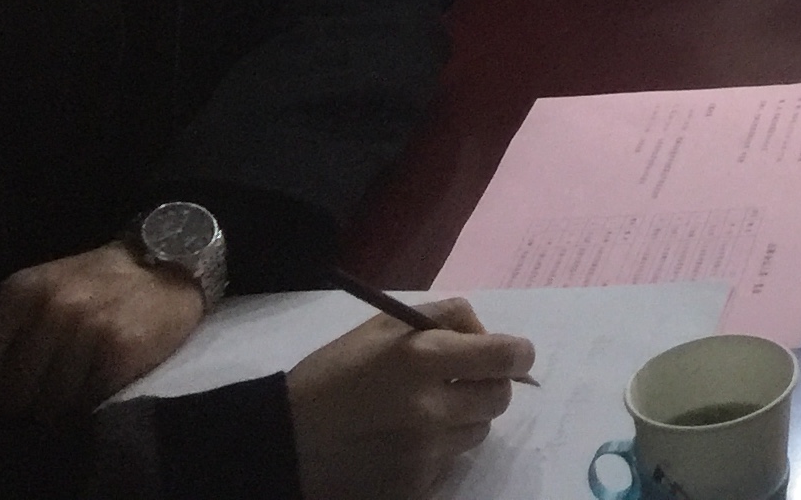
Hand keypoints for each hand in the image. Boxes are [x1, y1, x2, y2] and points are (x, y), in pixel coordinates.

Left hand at [0, 244, 201, 415]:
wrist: (171, 265)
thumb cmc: (92, 287)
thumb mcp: (33, 297)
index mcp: (17, 293)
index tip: (0, 396)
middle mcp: (51, 306)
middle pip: (11, 398)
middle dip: (25, 402)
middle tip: (47, 386)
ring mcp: (88, 327)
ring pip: (49, 408)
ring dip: (61, 406)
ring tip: (77, 382)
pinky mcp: (122, 348)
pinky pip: (87, 404)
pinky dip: (91, 402)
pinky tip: (101, 381)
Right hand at [288, 301, 532, 499]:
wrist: (282, 443)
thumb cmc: (333, 376)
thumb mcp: (383, 327)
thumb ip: (444, 318)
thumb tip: (488, 335)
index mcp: (423, 359)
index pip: (507, 357)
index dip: (517, 354)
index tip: (512, 355)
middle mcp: (430, 410)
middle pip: (500, 397)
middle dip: (488, 384)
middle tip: (459, 382)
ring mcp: (424, 455)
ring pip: (478, 431)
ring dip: (464, 419)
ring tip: (423, 413)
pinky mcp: (414, 489)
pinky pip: (449, 463)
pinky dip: (437, 452)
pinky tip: (402, 443)